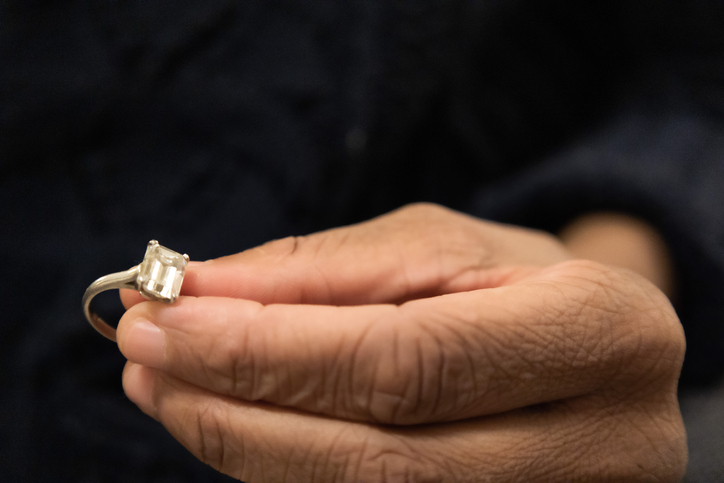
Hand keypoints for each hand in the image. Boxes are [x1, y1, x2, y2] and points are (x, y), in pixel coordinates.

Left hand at [118, 203, 686, 481]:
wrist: (596, 347)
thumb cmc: (520, 278)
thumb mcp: (441, 245)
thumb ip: (326, 268)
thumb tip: (199, 289)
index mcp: (604, 332)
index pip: (408, 362)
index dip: (272, 350)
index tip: (164, 319)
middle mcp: (607, 443)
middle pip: (384, 458)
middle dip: (240, 407)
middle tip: (146, 355)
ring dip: (247, 447)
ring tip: (169, 387)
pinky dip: (287, 470)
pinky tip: (235, 424)